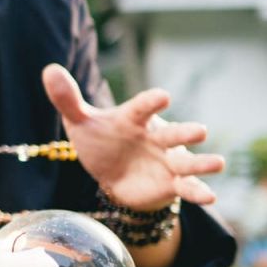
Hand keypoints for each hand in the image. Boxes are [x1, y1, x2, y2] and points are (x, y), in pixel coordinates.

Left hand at [40, 64, 224, 211]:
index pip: (143, 107)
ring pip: (187, 161)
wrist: (113, 173)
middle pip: (174, 133)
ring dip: (201, 163)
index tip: (163, 96)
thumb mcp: (80, 122)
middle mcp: (156, 137)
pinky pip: (187, 188)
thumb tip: (49, 69)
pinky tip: (210, 198)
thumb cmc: (101, 140)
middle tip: (201, 131)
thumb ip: (67, 99)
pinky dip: (198, 192)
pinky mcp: (171, 183)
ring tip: (218, 163)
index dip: (152, 102)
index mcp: (135, 118)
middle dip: (186, 132)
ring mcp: (167, 160)